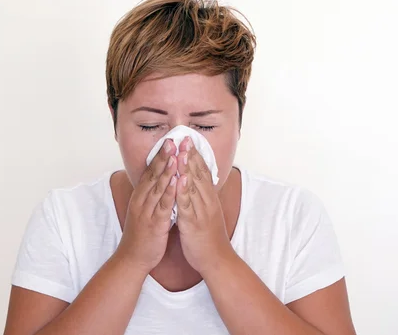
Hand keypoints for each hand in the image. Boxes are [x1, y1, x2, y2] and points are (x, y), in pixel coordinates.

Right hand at [116, 139, 177, 272]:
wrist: (133, 258)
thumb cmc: (142, 234)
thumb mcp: (146, 210)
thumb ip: (153, 196)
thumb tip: (162, 182)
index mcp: (141, 196)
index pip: (151, 171)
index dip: (160, 156)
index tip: (169, 140)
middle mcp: (142, 200)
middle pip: (153, 175)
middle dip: (164, 156)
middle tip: (173, 139)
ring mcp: (147, 211)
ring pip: (158, 188)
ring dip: (167, 170)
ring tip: (176, 155)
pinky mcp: (154, 224)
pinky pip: (163, 206)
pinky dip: (170, 193)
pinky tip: (177, 182)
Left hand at [175, 137, 233, 274]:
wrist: (217, 260)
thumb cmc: (209, 238)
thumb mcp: (206, 214)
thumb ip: (201, 199)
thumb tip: (195, 186)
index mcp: (209, 199)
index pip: (202, 172)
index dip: (195, 155)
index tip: (188, 140)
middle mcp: (207, 201)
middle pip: (199, 174)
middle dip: (190, 155)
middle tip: (184, 137)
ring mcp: (201, 211)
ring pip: (194, 186)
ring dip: (187, 167)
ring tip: (181, 151)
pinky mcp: (194, 223)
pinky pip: (188, 205)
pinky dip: (184, 191)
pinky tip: (180, 179)